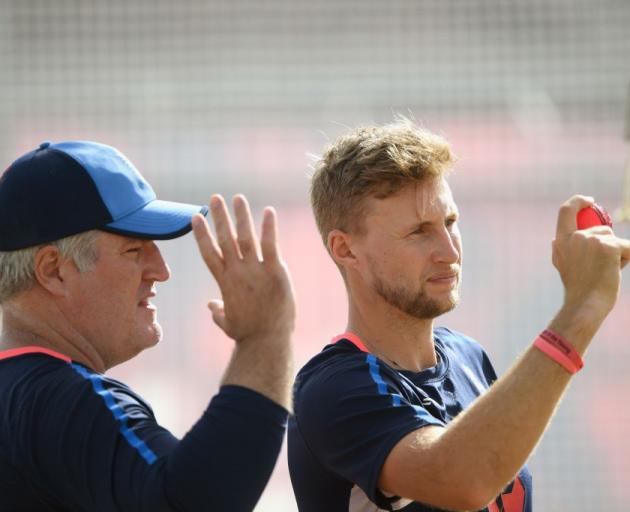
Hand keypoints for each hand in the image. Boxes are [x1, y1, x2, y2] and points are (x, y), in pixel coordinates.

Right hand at [192, 194, 295, 345]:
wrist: (267, 341)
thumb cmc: (247, 334)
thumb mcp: (226, 322)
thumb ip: (217, 310)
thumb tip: (210, 305)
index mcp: (224, 282)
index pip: (209, 252)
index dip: (201, 233)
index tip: (195, 216)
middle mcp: (237, 273)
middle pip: (225, 239)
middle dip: (219, 217)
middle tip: (214, 198)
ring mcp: (256, 271)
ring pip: (245, 237)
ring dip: (241, 216)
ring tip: (237, 198)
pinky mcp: (275, 272)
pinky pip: (271, 245)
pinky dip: (268, 227)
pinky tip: (268, 211)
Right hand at [552, 195, 629, 320]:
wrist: (586, 304)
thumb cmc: (577, 288)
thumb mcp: (561, 265)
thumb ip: (561, 249)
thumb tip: (555, 239)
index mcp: (561, 240)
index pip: (566, 210)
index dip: (578, 201)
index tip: (589, 202)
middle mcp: (575, 237)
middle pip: (601, 230)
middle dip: (609, 244)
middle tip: (607, 265)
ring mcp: (592, 239)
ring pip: (614, 239)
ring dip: (618, 253)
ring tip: (608, 271)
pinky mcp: (610, 245)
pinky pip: (626, 247)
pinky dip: (627, 258)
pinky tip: (617, 272)